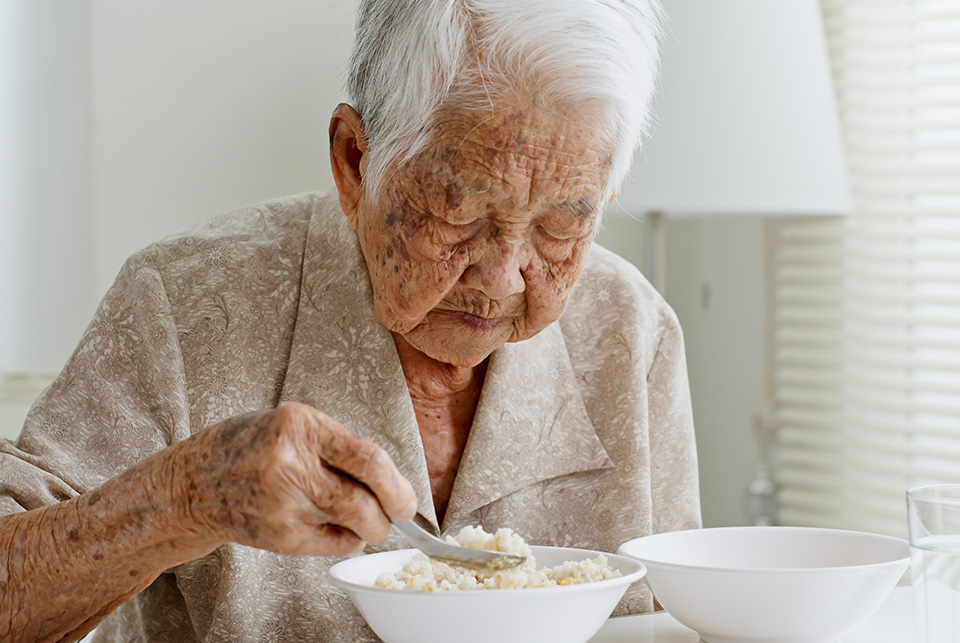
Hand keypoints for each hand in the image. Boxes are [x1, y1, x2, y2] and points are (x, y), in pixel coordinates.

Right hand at [167, 402, 416, 555]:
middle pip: (364, 500)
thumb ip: (337, 445)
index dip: (397, 483)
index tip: (407, 497)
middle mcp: (292, 464)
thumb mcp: (293, 424)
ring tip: (367, 518)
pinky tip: (337, 527)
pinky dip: (348, 539)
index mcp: (300, 426)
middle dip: (392, 510)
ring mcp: (284, 504)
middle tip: (398, 512)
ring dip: (371, 527)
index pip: (368, 458)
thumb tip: (389, 478)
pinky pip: (334, 544)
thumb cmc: (249, 447)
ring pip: (354, 525)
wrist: (194, 483)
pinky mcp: (280, 536)